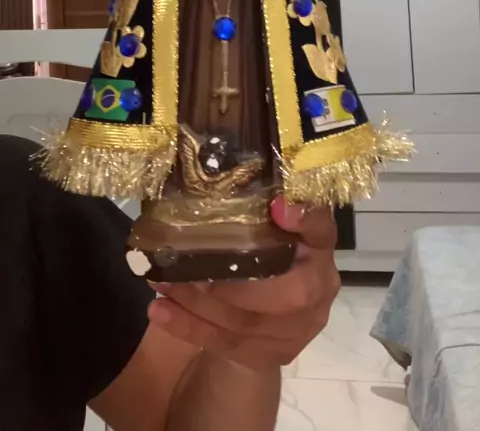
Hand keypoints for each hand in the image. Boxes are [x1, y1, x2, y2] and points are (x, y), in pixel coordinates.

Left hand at [148, 197, 339, 368]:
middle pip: (286, 293)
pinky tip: (159, 311)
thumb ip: (254, 204)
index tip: (278, 206)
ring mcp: (300, 327)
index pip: (322, 228)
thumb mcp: (263, 222)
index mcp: (317, 245)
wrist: (274, 316)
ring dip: (196, 303)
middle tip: (182, 267)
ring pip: (247, 320)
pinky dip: (189, 327)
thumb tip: (217, 168)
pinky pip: (228, 343)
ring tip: (160, 282)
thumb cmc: (265, 254)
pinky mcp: (274, 354)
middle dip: (229, 284)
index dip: (305, 219)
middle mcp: (319, 286)